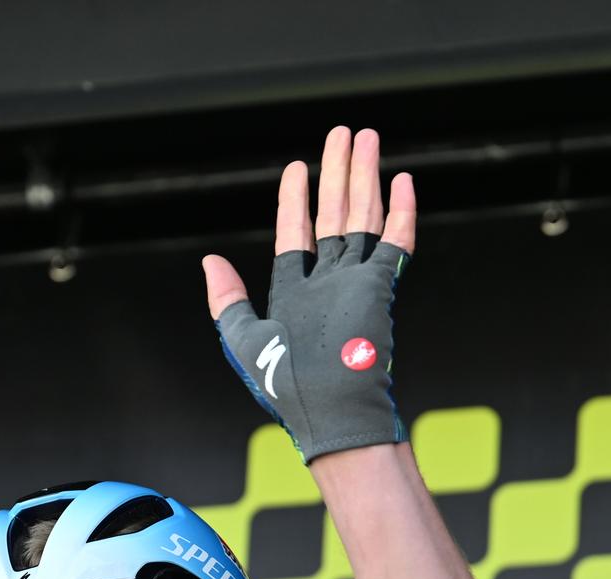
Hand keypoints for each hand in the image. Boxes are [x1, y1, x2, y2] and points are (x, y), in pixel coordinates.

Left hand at [201, 125, 416, 462]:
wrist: (330, 411)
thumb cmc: (285, 386)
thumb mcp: (243, 340)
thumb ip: (227, 299)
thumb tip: (210, 260)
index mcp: (295, 295)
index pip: (294, 233)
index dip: (294, 198)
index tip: (298, 166)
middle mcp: (329, 284)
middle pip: (332, 215)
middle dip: (338, 173)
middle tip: (344, 134)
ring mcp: (357, 284)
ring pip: (361, 218)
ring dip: (364, 177)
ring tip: (367, 139)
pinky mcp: (381, 289)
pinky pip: (394, 241)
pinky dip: (399, 211)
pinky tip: (400, 180)